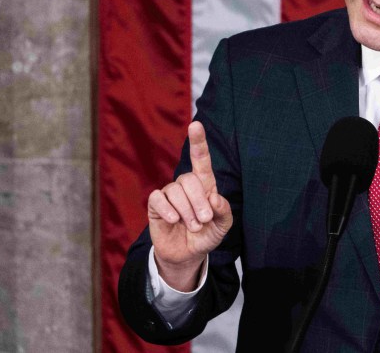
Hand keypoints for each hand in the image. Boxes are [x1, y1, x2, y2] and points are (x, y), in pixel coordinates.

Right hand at [148, 121, 232, 290]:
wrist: (188, 254)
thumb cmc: (207, 234)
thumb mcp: (223, 226)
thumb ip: (224, 211)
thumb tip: (214, 198)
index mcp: (205, 185)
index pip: (201, 159)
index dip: (198, 141)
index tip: (195, 125)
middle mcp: (186, 185)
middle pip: (189, 178)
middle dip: (198, 201)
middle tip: (204, 220)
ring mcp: (170, 194)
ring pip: (174, 190)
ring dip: (186, 211)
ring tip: (193, 226)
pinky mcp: (156, 205)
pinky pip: (158, 199)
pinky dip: (168, 210)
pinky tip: (174, 221)